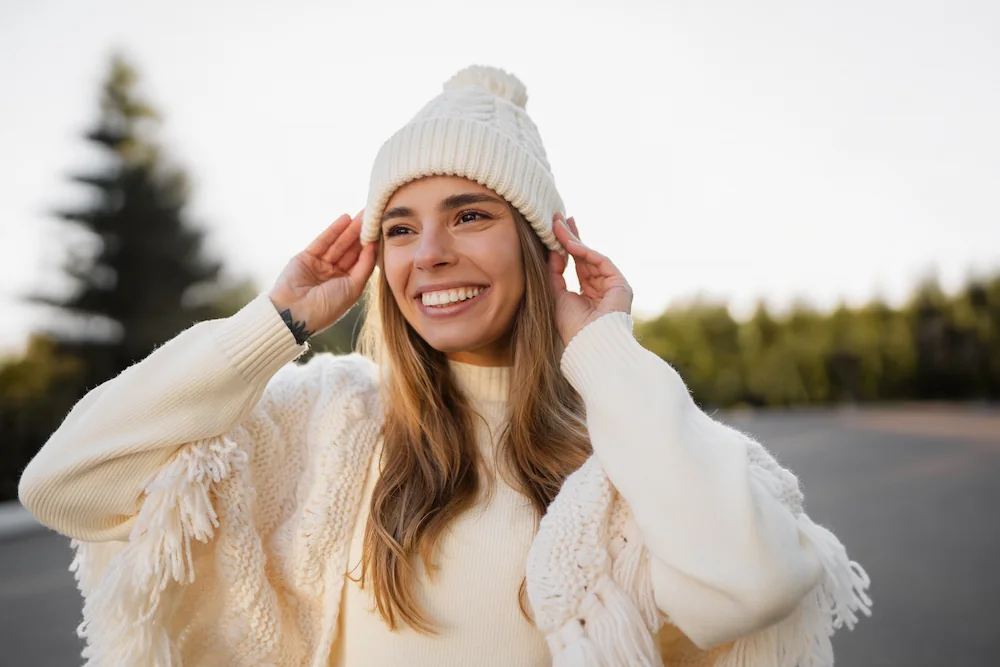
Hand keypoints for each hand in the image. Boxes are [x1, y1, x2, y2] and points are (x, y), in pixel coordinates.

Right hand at [268, 209, 376, 342]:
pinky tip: (345, 218)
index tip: (381, 231)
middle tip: (374, 216)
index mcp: (347, 285)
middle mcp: (334, 275)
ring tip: (363, 215)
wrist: (294, 313)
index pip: (361, 261)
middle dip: (362, 234)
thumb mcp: (353, 288)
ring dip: (351, 229)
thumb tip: (374, 245)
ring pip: (338, 244)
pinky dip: (334, 230)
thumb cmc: (327, 307)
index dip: (370, 247)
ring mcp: (320, 265)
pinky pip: (323, 241)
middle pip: (351, 250)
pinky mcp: (306, 257)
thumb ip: (365, 266)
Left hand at [547, 213, 632, 346]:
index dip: (565, 248)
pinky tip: (569, 242)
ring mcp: (612, 285)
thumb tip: (553, 251)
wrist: (589, 345)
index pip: (576, 265)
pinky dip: (584, 251)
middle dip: (571, 236)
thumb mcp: (556, 296)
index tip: (553, 230)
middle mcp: (601, 288)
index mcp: (588, 294)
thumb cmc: (571, 328)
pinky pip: (600, 261)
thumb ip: (554, 274)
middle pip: (585, 256)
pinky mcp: (619, 283)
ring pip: (591, 256)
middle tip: (558, 217)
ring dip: (573, 240)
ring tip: (557, 225)